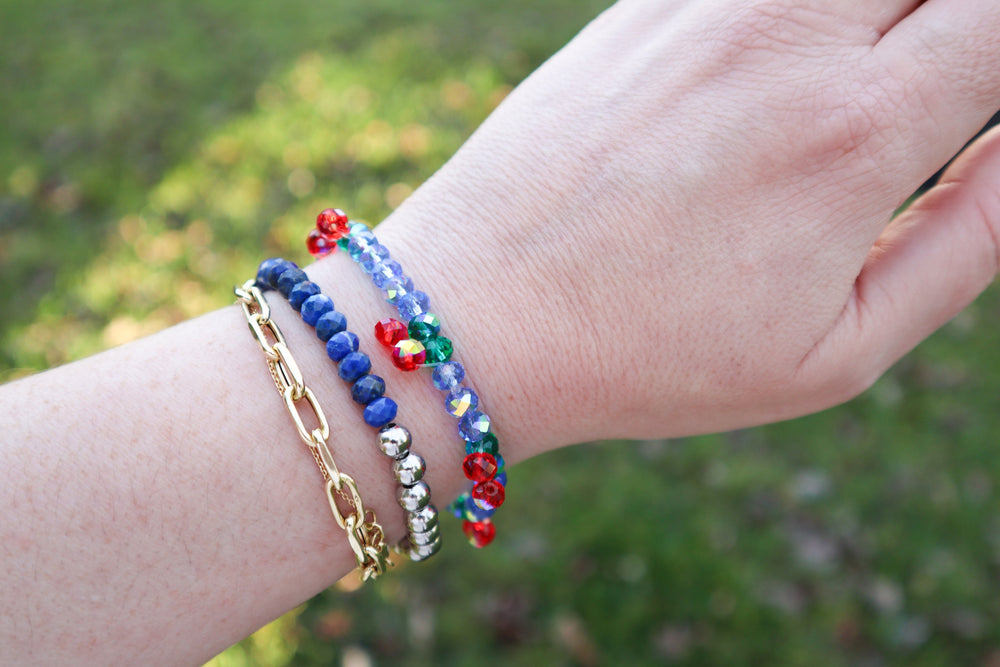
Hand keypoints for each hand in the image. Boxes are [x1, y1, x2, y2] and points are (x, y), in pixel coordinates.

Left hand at [375, 0, 999, 449]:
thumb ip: (971, 241)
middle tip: (932, 80)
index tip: (981, 91)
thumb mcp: (838, 350)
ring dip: (876, 14)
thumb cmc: (653, 354)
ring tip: (850, 81)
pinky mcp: (639, 2)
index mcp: (856, 132)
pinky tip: (778, 65)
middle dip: (955, 21)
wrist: (480, 314)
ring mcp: (703, 6)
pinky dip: (790, 13)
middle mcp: (785, 38)